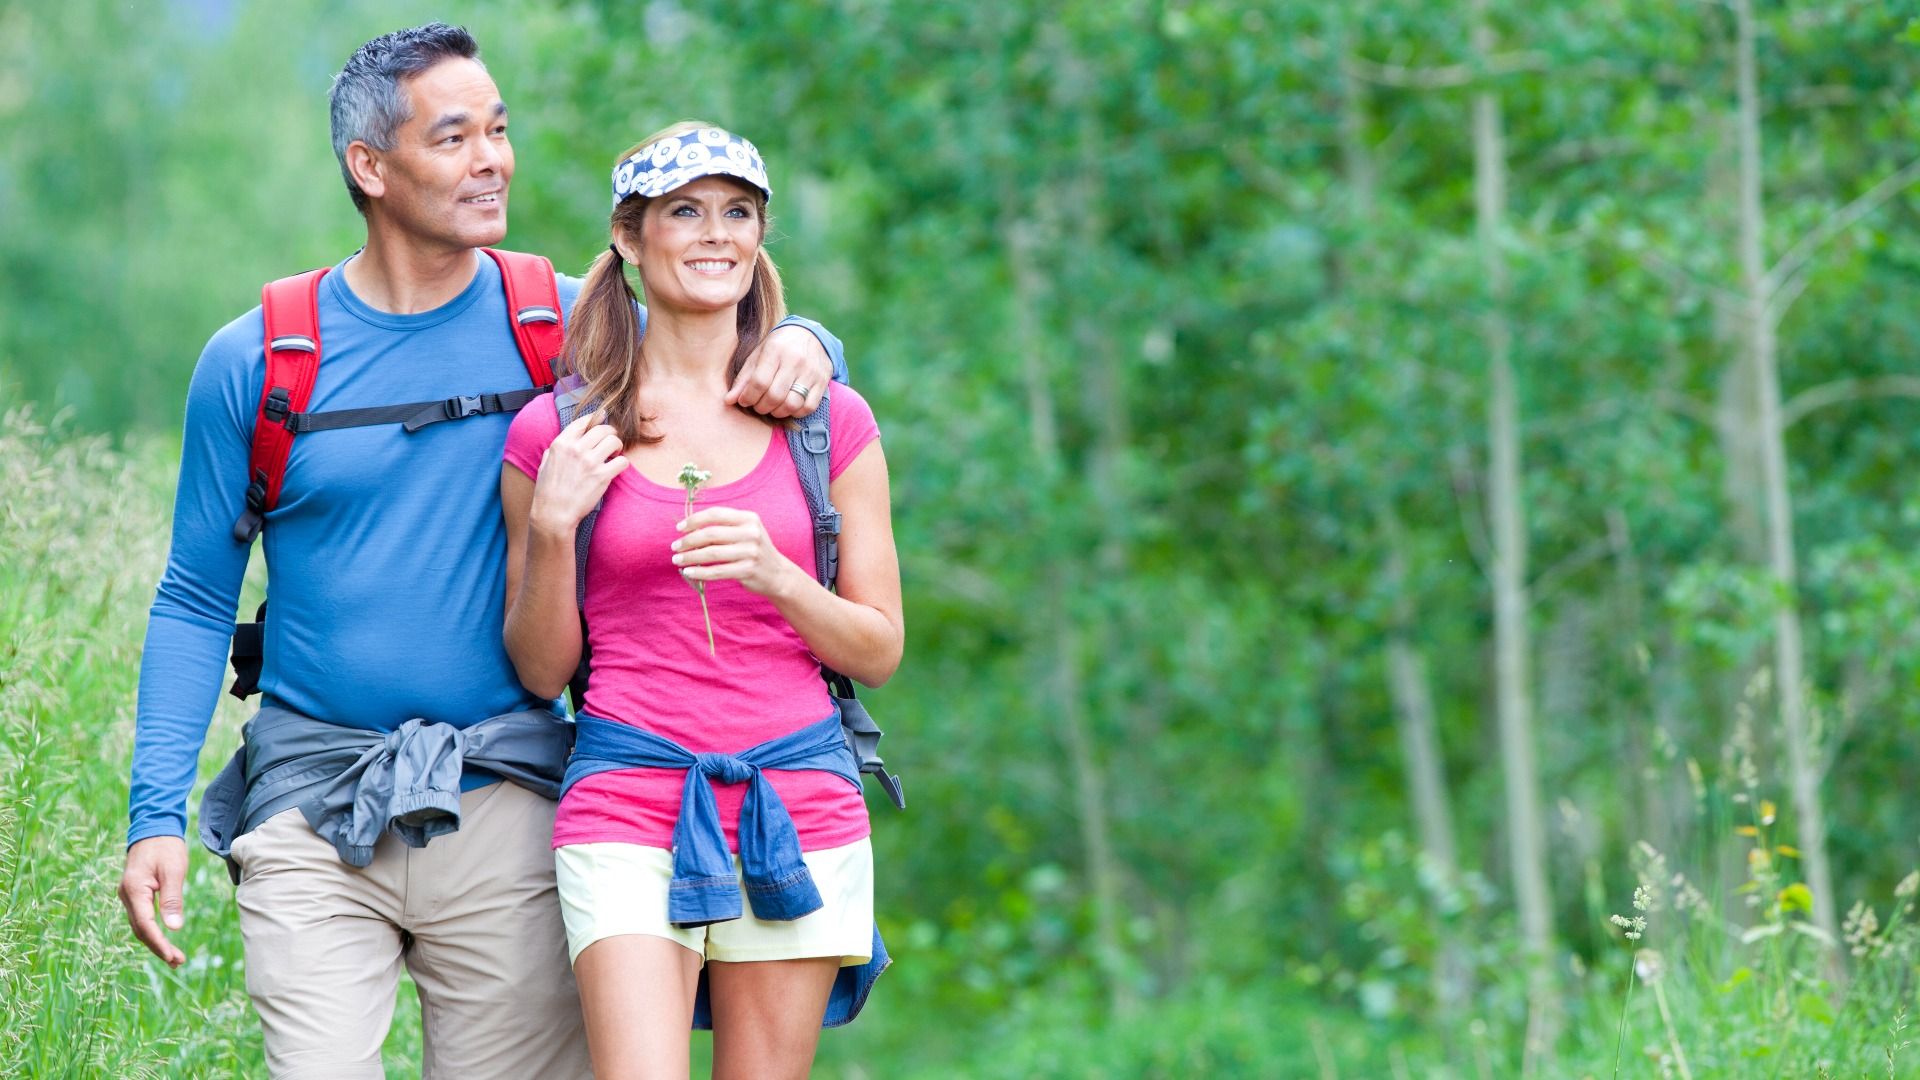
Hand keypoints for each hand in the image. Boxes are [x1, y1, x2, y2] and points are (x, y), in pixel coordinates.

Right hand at [120, 835, 188, 966]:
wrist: (153, 828)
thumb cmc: (166, 847)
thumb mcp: (174, 870)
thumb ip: (173, 899)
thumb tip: (174, 927)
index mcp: (134, 890)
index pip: (145, 925)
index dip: (159, 943)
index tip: (173, 956)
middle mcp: (126, 895)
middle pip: (140, 930)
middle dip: (158, 947)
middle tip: (178, 962)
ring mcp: (128, 896)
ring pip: (139, 926)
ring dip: (155, 943)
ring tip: (174, 958)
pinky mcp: (134, 895)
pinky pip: (141, 918)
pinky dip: (152, 931)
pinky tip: (164, 940)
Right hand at [530, 412, 629, 535]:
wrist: (553, 514)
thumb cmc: (547, 492)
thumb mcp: (544, 465)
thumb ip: (554, 450)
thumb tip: (564, 443)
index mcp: (561, 444)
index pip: (583, 421)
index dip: (596, 419)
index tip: (602, 419)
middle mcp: (576, 449)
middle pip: (603, 429)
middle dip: (610, 433)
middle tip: (611, 441)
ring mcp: (589, 462)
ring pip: (614, 441)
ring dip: (618, 446)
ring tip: (614, 454)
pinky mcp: (602, 476)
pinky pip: (622, 461)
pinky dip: (622, 464)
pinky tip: (616, 468)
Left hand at [673, 506, 805, 597]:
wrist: (777, 574)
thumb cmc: (754, 550)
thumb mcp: (746, 531)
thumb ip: (724, 526)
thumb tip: (688, 527)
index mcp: (749, 518)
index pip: (715, 514)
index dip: (694, 520)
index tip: (679, 528)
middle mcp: (751, 533)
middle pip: (711, 534)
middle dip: (688, 540)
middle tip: (675, 547)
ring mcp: (751, 552)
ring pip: (711, 553)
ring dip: (690, 557)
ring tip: (678, 559)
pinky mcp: (747, 570)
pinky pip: (717, 571)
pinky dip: (700, 572)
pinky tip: (689, 572)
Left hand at [727, 323, 829, 419]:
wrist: (811, 335)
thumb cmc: (778, 347)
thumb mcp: (758, 355)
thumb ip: (744, 378)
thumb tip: (728, 401)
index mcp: (775, 350)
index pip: (759, 382)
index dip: (748, 397)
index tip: (744, 401)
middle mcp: (795, 361)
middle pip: (775, 395)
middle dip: (761, 407)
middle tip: (758, 405)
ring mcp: (811, 372)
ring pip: (792, 404)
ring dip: (777, 412)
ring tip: (771, 407)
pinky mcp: (822, 381)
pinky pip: (808, 406)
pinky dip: (795, 412)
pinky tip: (788, 407)